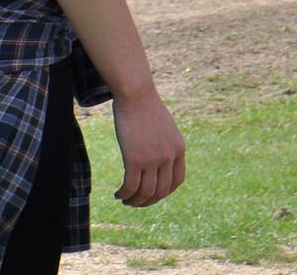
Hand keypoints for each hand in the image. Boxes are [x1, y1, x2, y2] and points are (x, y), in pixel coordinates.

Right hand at [110, 89, 185, 207]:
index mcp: (178, 149)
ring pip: (145, 192)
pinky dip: (124, 194)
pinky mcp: (134, 159)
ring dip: (134, 201)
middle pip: (161, 191)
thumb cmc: (146, 107)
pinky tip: (118, 194)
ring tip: (125, 199)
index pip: (177, 181)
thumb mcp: (164, 127)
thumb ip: (165, 145)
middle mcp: (168, 156)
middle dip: (147, 201)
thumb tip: (158, 162)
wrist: (136, 94)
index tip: (153, 194)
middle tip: (135, 201)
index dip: (165, 192)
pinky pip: (131, 187)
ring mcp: (152, 159)